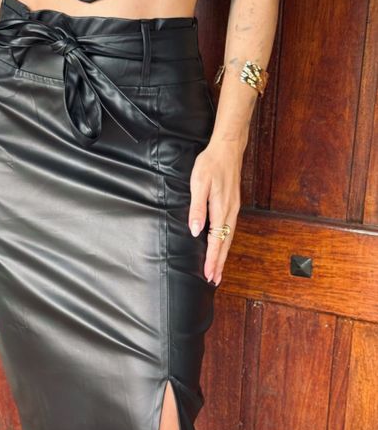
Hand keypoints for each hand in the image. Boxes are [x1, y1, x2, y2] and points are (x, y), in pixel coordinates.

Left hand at [188, 137, 243, 285]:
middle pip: (225, 244)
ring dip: (222, 256)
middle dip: (219, 263)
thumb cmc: (210, 164)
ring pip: (228, 238)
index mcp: (221, 209)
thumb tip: (196, 230)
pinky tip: (221, 247)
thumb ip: (197, 208)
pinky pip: (229, 230)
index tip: (208, 274)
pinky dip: (225, 243)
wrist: (228, 148)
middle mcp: (230, 212)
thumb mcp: (199, 183)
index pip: (216, 240)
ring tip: (217, 271)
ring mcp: (233, 209)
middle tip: (214, 281)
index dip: (211, 259)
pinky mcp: (232, 205)